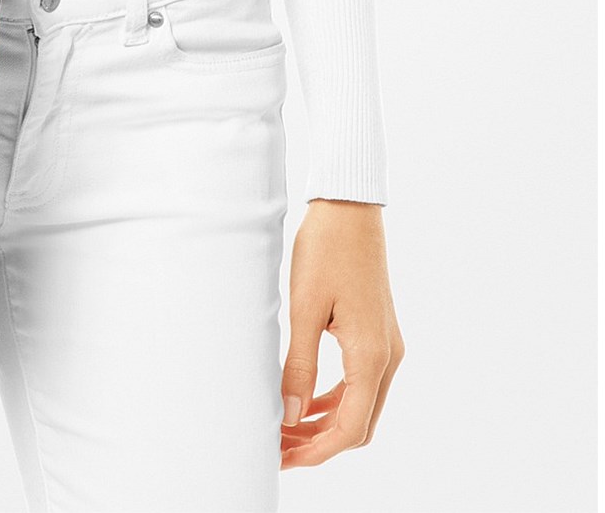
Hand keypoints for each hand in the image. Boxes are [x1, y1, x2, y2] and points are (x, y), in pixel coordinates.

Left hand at [280, 199, 404, 469]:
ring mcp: (386, 346)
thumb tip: (289, 415)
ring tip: (285, 429)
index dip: (317, 451)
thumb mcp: (304, 308)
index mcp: (371, 354)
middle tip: (278, 447)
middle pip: (359, 424)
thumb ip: (298, 366)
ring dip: (326, 422)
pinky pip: (360, 382)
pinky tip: (305, 401)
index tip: (283, 458)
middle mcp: (387, 356)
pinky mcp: (378, 334)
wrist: (349, 209)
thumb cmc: (326, 250)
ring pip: (360, 405)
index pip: (351, 428)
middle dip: (319, 442)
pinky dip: (334, 399)